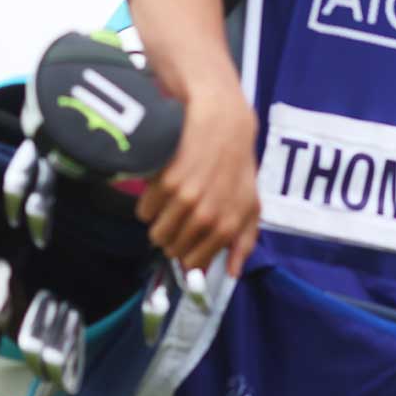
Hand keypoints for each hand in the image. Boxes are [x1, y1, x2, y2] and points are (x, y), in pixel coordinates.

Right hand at [135, 86, 259, 276]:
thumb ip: (244, 241)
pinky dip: (149, 204)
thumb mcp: (251, 203)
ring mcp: (184, 200)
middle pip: (172, 249)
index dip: (187, 255)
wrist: (221, 122)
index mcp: (228, 225)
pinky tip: (163, 188)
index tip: (186, 244)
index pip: (194, 262)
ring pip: (156, 233)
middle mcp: (206, 216)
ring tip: (171, 203)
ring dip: (160, 223)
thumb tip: (231, 273)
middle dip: (173, 238)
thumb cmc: (237, 165)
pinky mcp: (164, 183)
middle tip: (179, 219)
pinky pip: (145, 211)